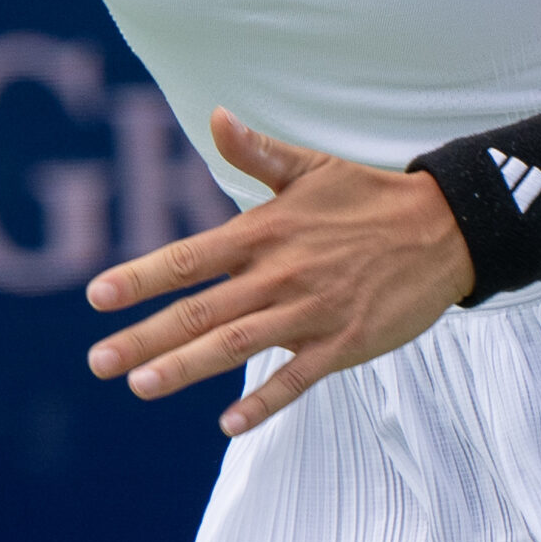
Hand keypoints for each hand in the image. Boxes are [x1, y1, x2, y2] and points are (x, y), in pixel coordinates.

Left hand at [85, 107, 475, 435]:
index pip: (190, 258)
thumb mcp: (311, 168)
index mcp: (266, 232)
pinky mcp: (344, 344)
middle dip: (144, 338)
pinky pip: (296, 380)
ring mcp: (311, 313)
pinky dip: (263, 404)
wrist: (443, 229)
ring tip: (139, 386)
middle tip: (98, 361)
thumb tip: (216, 116)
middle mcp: (280, 274)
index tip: (97, 296)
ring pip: (236, 347)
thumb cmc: (368, 197)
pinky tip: (228, 425)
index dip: (142, 277)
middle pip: (201, 312)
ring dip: (184, 369)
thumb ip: (257, 152)